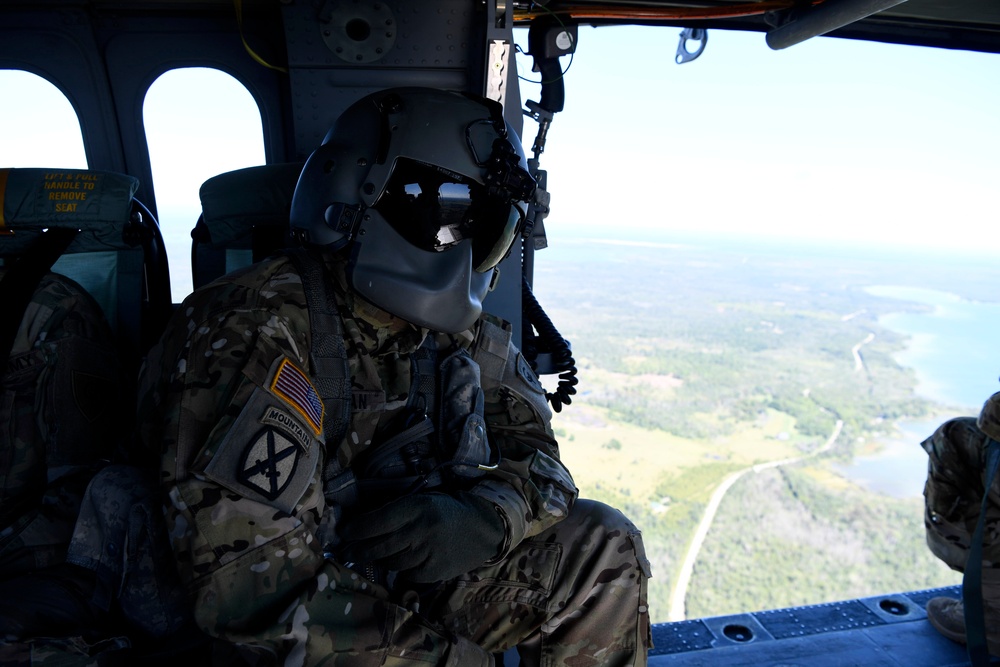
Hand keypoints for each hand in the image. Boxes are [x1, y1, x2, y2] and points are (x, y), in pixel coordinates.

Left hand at [338, 492, 505, 582]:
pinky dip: (402, 569)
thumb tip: (361, 524)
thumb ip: (395, 512)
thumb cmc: (445, 510)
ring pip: (390, 562)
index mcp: (416, 507)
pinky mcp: (434, 572)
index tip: (344, 531)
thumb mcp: (422, 500)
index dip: (356, 529)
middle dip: (359, 549)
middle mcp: (420, 531)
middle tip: (347, 550)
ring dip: (381, 559)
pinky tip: (406, 560)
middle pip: (379, 546)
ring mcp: (427, 554)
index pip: (376, 522)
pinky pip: (406, 574)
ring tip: (378, 554)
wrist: (482, 528)